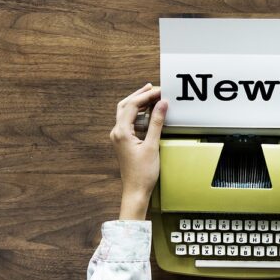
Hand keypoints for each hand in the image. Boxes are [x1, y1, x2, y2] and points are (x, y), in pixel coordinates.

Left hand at [109, 83, 167, 219]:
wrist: (136, 191)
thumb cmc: (143, 173)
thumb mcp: (152, 146)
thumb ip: (157, 123)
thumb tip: (162, 104)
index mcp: (121, 132)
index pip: (133, 105)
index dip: (147, 95)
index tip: (160, 91)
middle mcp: (117, 132)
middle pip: (126, 105)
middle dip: (140, 95)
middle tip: (153, 88)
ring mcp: (119, 137)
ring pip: (126, 113)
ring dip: (138, 103)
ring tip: (152, 96)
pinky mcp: (124, 142)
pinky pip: (130, 122)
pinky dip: (139, 114)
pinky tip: (149, 113)